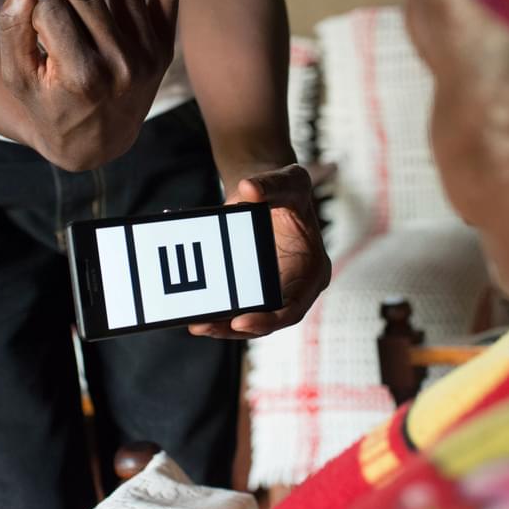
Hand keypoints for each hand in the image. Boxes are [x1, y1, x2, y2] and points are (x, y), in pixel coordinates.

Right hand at [0, 0, 193, 169]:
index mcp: (82, 76)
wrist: (95, 142)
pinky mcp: (164, 45)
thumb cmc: (46, 105)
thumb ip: (13, 29)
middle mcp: (120, 63)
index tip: (39, 37)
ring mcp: (147, 53)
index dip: (37, 14)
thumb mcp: (17, 78)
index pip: (51, 11)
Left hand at [189, 164, 330, 338]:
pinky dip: (217, 312)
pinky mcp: (253, 287)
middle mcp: (295, 287)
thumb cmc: (288, 189)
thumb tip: (248, 188)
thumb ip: (271, 184)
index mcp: (313, 270)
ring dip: (222, 326)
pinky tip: (195, 312)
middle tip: (204, 325)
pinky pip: (236, 305)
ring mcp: (273, 290)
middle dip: (236, 328)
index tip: (241, 321)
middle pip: (267, 320)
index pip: (294, 307)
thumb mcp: (288, 180)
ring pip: (249, 319)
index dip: (270, 319)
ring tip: (195, 324)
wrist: (269, 191)